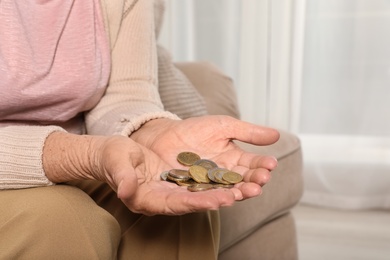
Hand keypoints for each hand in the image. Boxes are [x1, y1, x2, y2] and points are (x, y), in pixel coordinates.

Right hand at [43, 132, 238, 215]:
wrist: (117, 152)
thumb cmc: (113, 158)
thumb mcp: (116, 163)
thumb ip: (122, 177)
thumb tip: (125, 190)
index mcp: (150, 199)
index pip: (178, 204)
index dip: (199, 203)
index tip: (221, 200)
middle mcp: (167, 197)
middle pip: (198, 201)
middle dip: (223, 198)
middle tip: (247, 192)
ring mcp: (176, 187)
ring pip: (206, 190)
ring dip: (229, 188)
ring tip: (252, 184)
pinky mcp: (182, 177)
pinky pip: (204, 178)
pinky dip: (221, 176)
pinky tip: (239, 173)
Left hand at [131, 115, 279, 200]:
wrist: (164, 136)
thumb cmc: (195, 130)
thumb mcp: (224, 126)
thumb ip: (248, 132)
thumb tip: (277, 135)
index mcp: (235, 159)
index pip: (253, 164)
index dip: (262, 165)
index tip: (271, 163)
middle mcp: (225, 175)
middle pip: (243, 181)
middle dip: (254, 181)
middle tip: (262, 180)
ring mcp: (210, 185)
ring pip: (228, 192)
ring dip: (239, 193)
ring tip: (247, 191)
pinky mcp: (193, 192)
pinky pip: (205, 196)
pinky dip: (215, 198)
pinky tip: (223, 197)